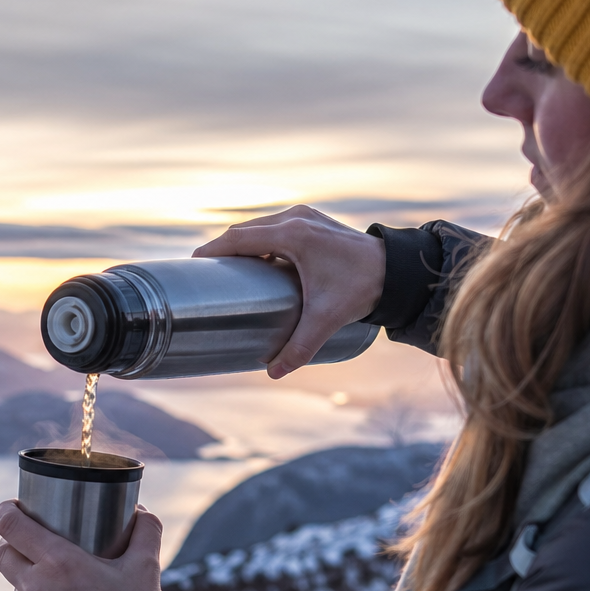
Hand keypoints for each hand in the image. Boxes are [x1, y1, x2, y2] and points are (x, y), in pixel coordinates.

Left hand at [0, 500, 173, 590]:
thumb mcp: (147, 569)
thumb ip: (145, 530)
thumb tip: (141, 511)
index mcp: (59, 563)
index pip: (10, 525)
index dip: (6, 511)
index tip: (14, 508)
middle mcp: (35, 589)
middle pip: (2, 554)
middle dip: (12, 542)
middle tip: (34, 541)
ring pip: (17, 588)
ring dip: (30, 579)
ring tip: (60, 582)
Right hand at [194, 205, 385, 378]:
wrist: (396, 270)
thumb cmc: (361, 287)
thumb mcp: (327, 318)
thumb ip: (300, 346)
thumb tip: (274, 374)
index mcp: (292, 235)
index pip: (238, 239)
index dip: (212, 251)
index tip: (193, 265)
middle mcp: (295, 219)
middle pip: (245, 230)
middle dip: (224, 249)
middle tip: (208, 273)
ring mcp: (305, 216)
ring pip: (261, 226)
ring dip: (244, 243)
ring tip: (229, 268)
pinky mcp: (314, 221)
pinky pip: (277, 226)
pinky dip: (262, 239)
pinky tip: (258, 258)